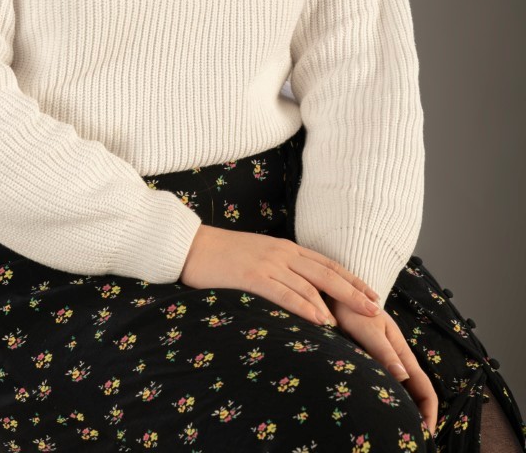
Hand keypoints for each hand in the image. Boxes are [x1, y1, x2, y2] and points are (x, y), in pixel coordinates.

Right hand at [179, 225, 381, 324]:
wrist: (192, 246)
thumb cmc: (224, 256)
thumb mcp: (259, 258)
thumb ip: (282, 270)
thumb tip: (303, 290)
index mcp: (285, 248)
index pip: (327, 264)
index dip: (352, 279)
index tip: (373, 295)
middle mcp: (282, 253)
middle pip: (327, 273)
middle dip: (354, 292)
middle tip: (376, 310)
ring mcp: (268, 264)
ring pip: (310, 284)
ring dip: (335, 304)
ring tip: (355, 322)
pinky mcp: (252, 276)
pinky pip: (285, 292)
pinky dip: (306, 306)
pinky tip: (320, 319)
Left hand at [327, 296, 438, 436]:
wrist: (337, 292)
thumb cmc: (351, 309)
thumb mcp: (367, 331)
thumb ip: (384, 353)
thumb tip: (404, 378)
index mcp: (402, 353)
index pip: (425, 389)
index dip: (430, 414)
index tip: (426, 436)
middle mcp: (398, 358)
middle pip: (417, 394)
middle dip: (420, 418)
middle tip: (412, 441)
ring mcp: (386, 359)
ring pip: (404, 390)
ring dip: (407, 411)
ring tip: (399, 432)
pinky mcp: (373, 358)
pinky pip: (388, 384)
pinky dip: (392, 400)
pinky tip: (382, 411)